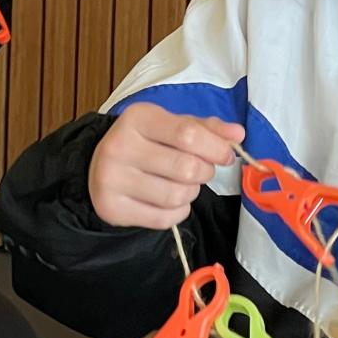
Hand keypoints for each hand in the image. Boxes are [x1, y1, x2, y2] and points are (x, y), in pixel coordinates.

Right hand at [89, 104, 244, 230]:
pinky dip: (177, 213)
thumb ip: (207, 128)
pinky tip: (169, 201)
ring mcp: (111, 179)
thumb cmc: (147, 143)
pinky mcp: (111, 208)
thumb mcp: (173, 126)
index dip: (216, 148)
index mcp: (137, 118)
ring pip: (176, 196)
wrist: (100, 168)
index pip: (188, 134)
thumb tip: (237, 134)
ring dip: (191, 193)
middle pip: (186, 168)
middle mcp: (119, 146)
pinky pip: (163, 219)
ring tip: (182, 184)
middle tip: (201, 171)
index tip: (226, 155)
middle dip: (204, 173)